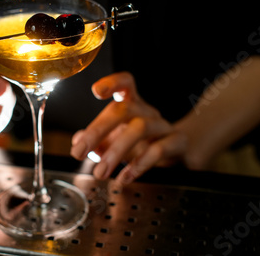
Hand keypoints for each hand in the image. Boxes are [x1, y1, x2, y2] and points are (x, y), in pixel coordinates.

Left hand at [70, 72, 186, 184]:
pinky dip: (138, 165)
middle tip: (78, 152)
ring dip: (115, 151)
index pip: (125, 83)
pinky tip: (124, 177)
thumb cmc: (145, 143)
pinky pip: (158, 150)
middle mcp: (147, 111)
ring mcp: (163, 126)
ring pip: (140, 128)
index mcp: (132, 104)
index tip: (97, 91)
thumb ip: (97, 140)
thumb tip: (78, 140)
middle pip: (124, 109)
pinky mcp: (177, 143)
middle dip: (97, 130)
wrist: (181, 153)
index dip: (112, 83)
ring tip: (100, 171)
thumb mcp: (117, 140)